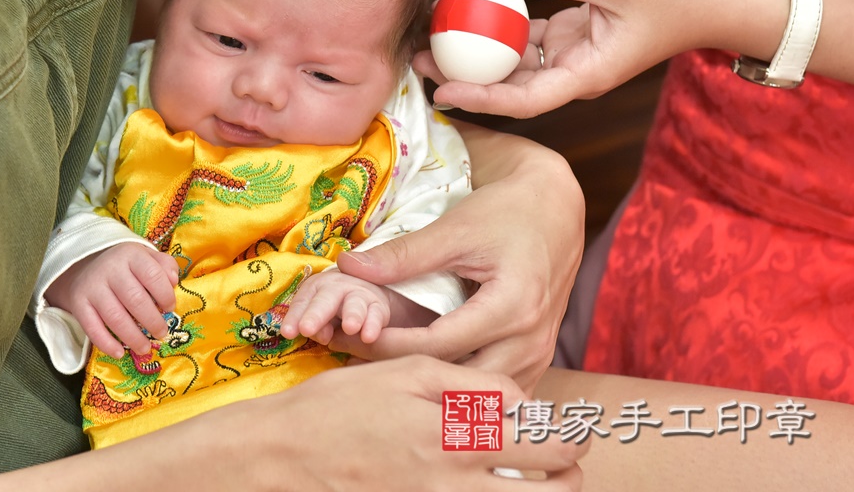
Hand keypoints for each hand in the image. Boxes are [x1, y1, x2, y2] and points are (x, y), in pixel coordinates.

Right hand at [44, 243, 178, 356]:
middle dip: (152, 321)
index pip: (153, 275)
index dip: (165, 295)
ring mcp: (93, 287)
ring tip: (145, 348)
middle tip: (161, 333)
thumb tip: (173, 281)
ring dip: (133, 337)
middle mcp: (110, 269)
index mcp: (131, 255)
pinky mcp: (79, 304)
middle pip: (135, 299)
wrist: (82, 264)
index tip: (170, 308)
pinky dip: (107, 343)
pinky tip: (119, 353)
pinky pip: (93, 328)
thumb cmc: (124, 265)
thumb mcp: (145, 257)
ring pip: (115, 317)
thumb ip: (165, 266)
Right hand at [190, 356, 584, 489]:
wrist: (286, 453)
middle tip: (567, 453)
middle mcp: (455, 480)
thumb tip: (517, 398)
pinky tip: (495, 484)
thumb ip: (466, 383)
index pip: (542, 439)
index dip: (564, 430)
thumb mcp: (402, 373)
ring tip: (546, 477)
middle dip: (567, 467)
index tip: (566, 422)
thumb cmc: (340, 405)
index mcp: (454, 433)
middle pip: (547, 485)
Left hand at [279, 271, 393, 344]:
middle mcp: (336, 287)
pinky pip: (376, 315)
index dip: (294, 316)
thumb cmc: (334, 308)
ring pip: (354, 304)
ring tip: (349, 328)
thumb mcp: (322, 316)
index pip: (302, 302)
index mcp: (315, 288)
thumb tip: (322, 336)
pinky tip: (369, 337)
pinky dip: (373, 325)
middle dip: (316, 314)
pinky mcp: (378, 305)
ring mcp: (359, 294)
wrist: (366, 294)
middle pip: (325, 300)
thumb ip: (319, 326)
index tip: (287, 333)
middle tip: (306, 329)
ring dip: (352, 315)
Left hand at [330, 124, 583, 391]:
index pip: (438, 345)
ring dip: (434, 389)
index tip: (348, 338)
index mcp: (513, 307)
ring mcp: (539, 355)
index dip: (389, 345)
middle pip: (459, 382)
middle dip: (408, 376)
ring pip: (478, 395)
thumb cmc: (507, 213)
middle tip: (359, 362)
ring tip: (384, 372)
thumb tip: (348, 266)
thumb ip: (403, 255)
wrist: (553, 210)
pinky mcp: (538, 359)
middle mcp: (531, 340)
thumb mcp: (454, 230)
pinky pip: (494, 389)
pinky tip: (424, 376)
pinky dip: (461, 388)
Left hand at [424, 0, 720, 117]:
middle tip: (414, 63)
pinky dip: (497, 29)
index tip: (442, 92)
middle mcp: (574, 74)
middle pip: (507, 87)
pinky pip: (526, 39)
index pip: (523, 99)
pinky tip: (466, 14)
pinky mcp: (571, 38)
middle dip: (462, 78)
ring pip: (512, 64)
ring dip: (474, 54)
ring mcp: (571, 57)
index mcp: (586, 76)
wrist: (716, 1)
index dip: (480, 99)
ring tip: (428, 40)